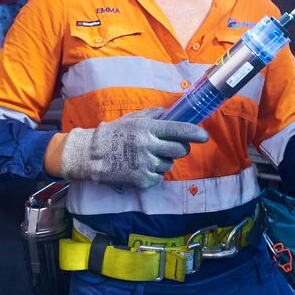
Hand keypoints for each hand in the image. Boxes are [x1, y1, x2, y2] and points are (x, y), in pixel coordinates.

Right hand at [59, 108, 208, 187]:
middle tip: (172, 146)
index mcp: (147, 129)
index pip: (179, 130)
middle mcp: (148, 146)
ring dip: (164, 160)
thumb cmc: (113, 135)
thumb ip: (154, 115)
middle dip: (180, 148)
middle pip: (180, 150)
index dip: (195, 133)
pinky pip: (159, 176)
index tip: (204, 136)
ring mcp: (146, 165)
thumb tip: (172, 113)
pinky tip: (140, 166)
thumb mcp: (132, 119)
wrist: (91, 156)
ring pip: (169, 164)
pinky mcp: (142, 180)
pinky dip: (154, 172)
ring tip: (147, 156)